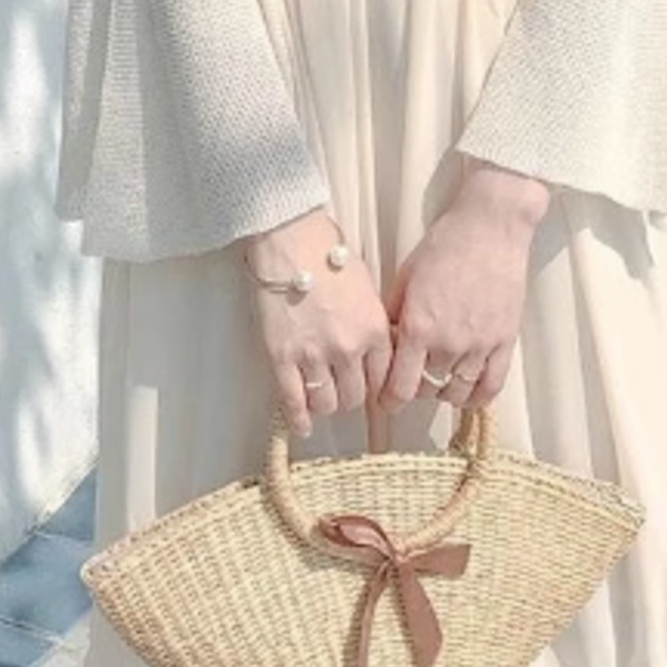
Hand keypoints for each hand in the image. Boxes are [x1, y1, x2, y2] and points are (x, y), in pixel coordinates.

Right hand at [244, 208, 392, 438]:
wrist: (291, 240)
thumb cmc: (329, 255)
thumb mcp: (368, 290)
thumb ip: (374, 325)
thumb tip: (377, 353)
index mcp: (375, 331)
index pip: (384, 380)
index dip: (377, 389)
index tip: (371, 392)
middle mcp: (348, 349)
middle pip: (356, 397)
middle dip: (350, 397)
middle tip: (342, 391)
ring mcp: (314, 356)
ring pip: (327, 403)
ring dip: (326, 405)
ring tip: (321, 399)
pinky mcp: (282, 357)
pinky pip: (293, 401)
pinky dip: (298, 419)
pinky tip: (302, 426)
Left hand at [380, 160, 549, 413]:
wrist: (489, 227)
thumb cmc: (445, 244)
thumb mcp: (405, 277)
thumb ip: (394, 316)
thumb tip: (385, 345)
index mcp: (418, 327)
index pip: (399, 388)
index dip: (389, 400)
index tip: (386, 399)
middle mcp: (448, 343)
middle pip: (427, 391)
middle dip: (414, 388)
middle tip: (411, 378)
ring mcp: (480, 345)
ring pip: (458, 392)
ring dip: (444, 391)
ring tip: (438, 379)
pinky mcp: (505, 341)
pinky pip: (492, 386)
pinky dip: (478, 396)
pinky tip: (468, 391)